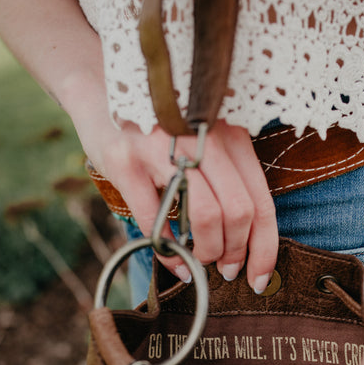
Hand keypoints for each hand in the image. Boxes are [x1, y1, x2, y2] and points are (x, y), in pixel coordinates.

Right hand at [68, 83, 277, 290]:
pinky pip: (156, 221)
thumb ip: (229, 180)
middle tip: (225, 269)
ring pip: (207, 216)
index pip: (262, 202)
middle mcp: (203, 138)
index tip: (259, 279)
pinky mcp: (128, 162)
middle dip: (235, 253)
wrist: (98, 85)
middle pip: (239, 212)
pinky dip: (169, 252)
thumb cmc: (161, 128)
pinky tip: (173, 261)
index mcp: (231, 136)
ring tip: (200, 260)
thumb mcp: (204, 142)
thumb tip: (246, 242)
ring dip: (207, 252)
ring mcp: (164, 149)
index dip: (265, 249)